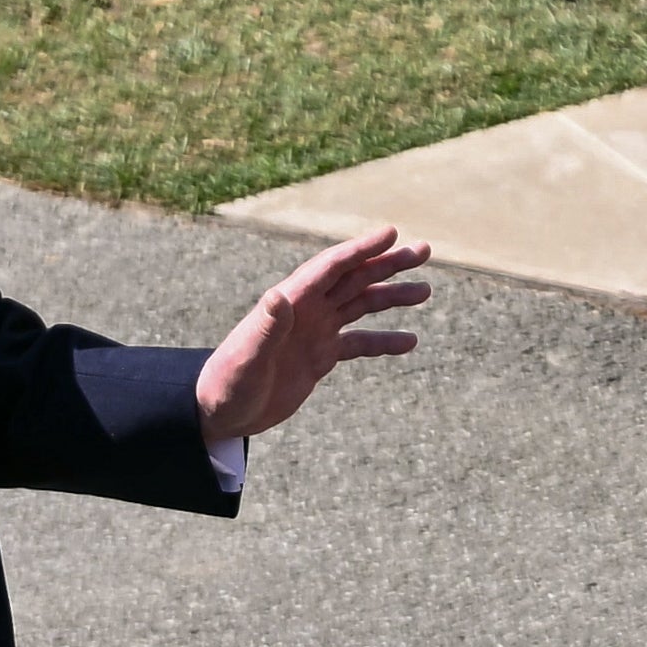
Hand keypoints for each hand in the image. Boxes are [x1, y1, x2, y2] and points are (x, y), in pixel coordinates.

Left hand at [197, 226, 430, 445]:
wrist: (221, 412)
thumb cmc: (229, 382)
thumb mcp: (247, 357)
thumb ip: (266, 327)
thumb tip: (278, 295)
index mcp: (291, 302)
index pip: (331, 267)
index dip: (360, 250)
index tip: (391, 234)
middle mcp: (307, 310)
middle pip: (354, 278)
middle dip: (388, 263)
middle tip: (423, 250)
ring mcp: (316, 331)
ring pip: (361, 304)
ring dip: (392, 295)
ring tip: (425, 291)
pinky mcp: (320, 356)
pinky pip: (359, 343)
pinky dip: (383, 341)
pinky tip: (409, 342)